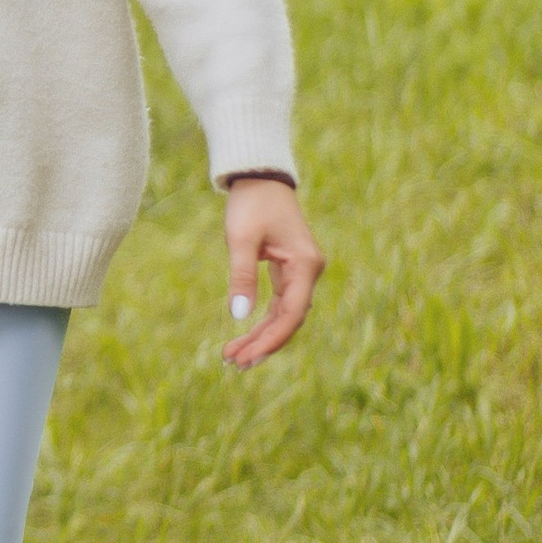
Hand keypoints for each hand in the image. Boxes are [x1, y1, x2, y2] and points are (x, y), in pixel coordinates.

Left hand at [221, 179, 323, 368]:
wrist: (259, 178)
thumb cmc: (251, 203)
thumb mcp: (241, 238)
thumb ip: (241, 276)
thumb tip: (239, 316)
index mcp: (305, 265)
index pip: (292, 314)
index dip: (271, 340)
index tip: (247, 357)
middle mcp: (308, 272)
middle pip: (289, 320)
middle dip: (262, 344)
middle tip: (234, 364)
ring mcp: (300, 273)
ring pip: (283, 316)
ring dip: (261, 337)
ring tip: (233, 357)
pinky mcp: (289, 272)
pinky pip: (278, 306)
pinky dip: (262, 322)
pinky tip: (245, 338)